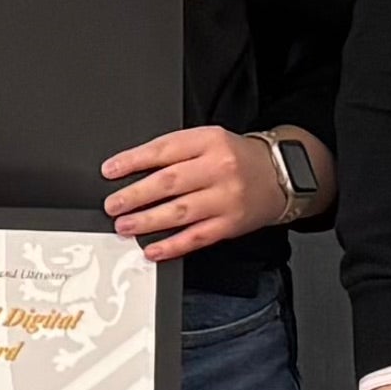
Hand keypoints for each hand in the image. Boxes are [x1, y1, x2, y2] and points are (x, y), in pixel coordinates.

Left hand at [101, 125, 284, 260]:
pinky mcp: (231, 224)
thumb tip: (133, 169)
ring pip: (180, 211)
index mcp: (209, 141)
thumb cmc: (237, 158)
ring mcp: (226, 198)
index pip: (164, 149)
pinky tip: (153, 249)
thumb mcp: (209, 140)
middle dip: (135, 195)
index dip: (133, 161)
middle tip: (113, 204)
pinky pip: (197, 237)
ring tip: (125, 225)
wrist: (280, 174)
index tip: (110, 171)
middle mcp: (219, 168)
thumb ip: (176, 151)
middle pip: (169, 182)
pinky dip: (172, 245)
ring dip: (148, 221)